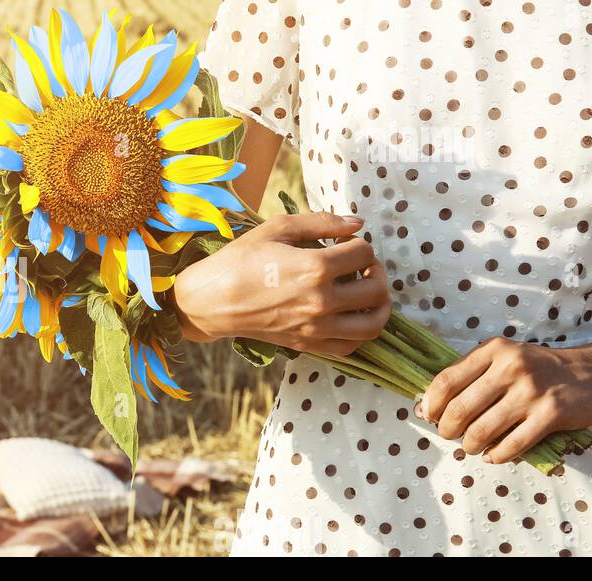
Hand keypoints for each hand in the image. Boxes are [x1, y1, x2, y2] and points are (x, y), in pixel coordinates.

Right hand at [173, 212, 390, 355]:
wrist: (212, 300)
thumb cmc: (241, 260)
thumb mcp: (278, 228)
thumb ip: (322, 222)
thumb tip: (357, 223)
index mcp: (315, 268)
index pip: (364, 253)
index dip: (359, 244)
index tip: (344, 244)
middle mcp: (322, 301)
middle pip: (377, 289)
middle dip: (376, 272)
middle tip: (363, 266)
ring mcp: (316, 327)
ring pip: (373, 324)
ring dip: (379, 306)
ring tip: (368, 293)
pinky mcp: (308, 344)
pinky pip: (351, 347)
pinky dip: (359, 333)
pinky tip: (350, 316)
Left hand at [418, 337, 591, 463]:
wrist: (591, 373)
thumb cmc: (536, 368)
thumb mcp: (502, 357)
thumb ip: (467, 375)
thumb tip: (426, 408)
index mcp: (493, 351)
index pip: (446, 381)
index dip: (431, 404)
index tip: (429, 416)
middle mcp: (511, 368)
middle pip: (459, 409)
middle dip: (446, 429)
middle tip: (449, 434)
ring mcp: (531, 392)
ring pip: (482, 431)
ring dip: (469, 445)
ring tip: (470, 446)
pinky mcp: (551, 415)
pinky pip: (512, 444)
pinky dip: (496, 455)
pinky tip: (492, 455)